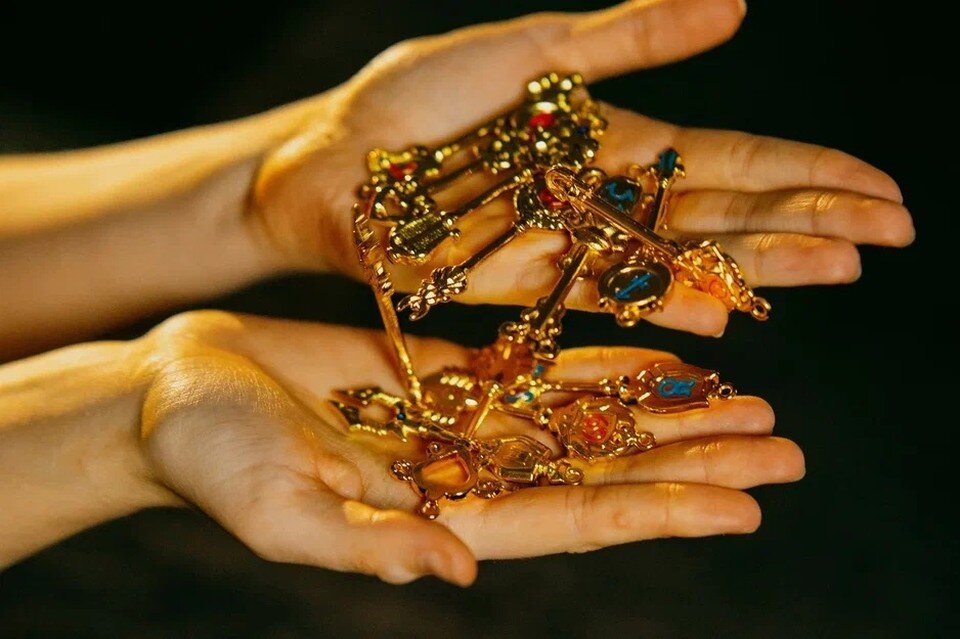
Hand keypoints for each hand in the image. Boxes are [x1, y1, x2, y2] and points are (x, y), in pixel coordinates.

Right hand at [141, 311, 802, 585]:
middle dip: (692, 460)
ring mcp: (460, 419)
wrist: (177, 387)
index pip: (572, 522)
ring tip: (746, 401)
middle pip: (602, 469)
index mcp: (439, 519)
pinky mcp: (443, 368)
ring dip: (664, 410)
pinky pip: (536, 365)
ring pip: (584, 417)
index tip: (740, 505)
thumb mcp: (275, 510)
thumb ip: (365, 544)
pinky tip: (655, 355)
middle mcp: (466, 474)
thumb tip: (453, 573)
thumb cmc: (208, 458)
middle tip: (782, 449)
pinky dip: (600, 363)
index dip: (658, 512)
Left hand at [249, 0, 913, 336]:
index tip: (879, 190)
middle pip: (715, 216)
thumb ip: (627, 38)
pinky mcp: (501, 283)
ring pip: (669, 260)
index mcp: (608, 150)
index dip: (803, 174)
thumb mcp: (530, 52)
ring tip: (839, 265)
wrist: (319, 156)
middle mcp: (596, 210)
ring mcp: (557, 250)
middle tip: (891, 235)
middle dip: (804, 222)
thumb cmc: (410, 104)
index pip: (726, 162)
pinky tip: (722, 307)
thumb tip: (737, 4)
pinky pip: (593, 290)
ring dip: (754, 264)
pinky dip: (655, 299)